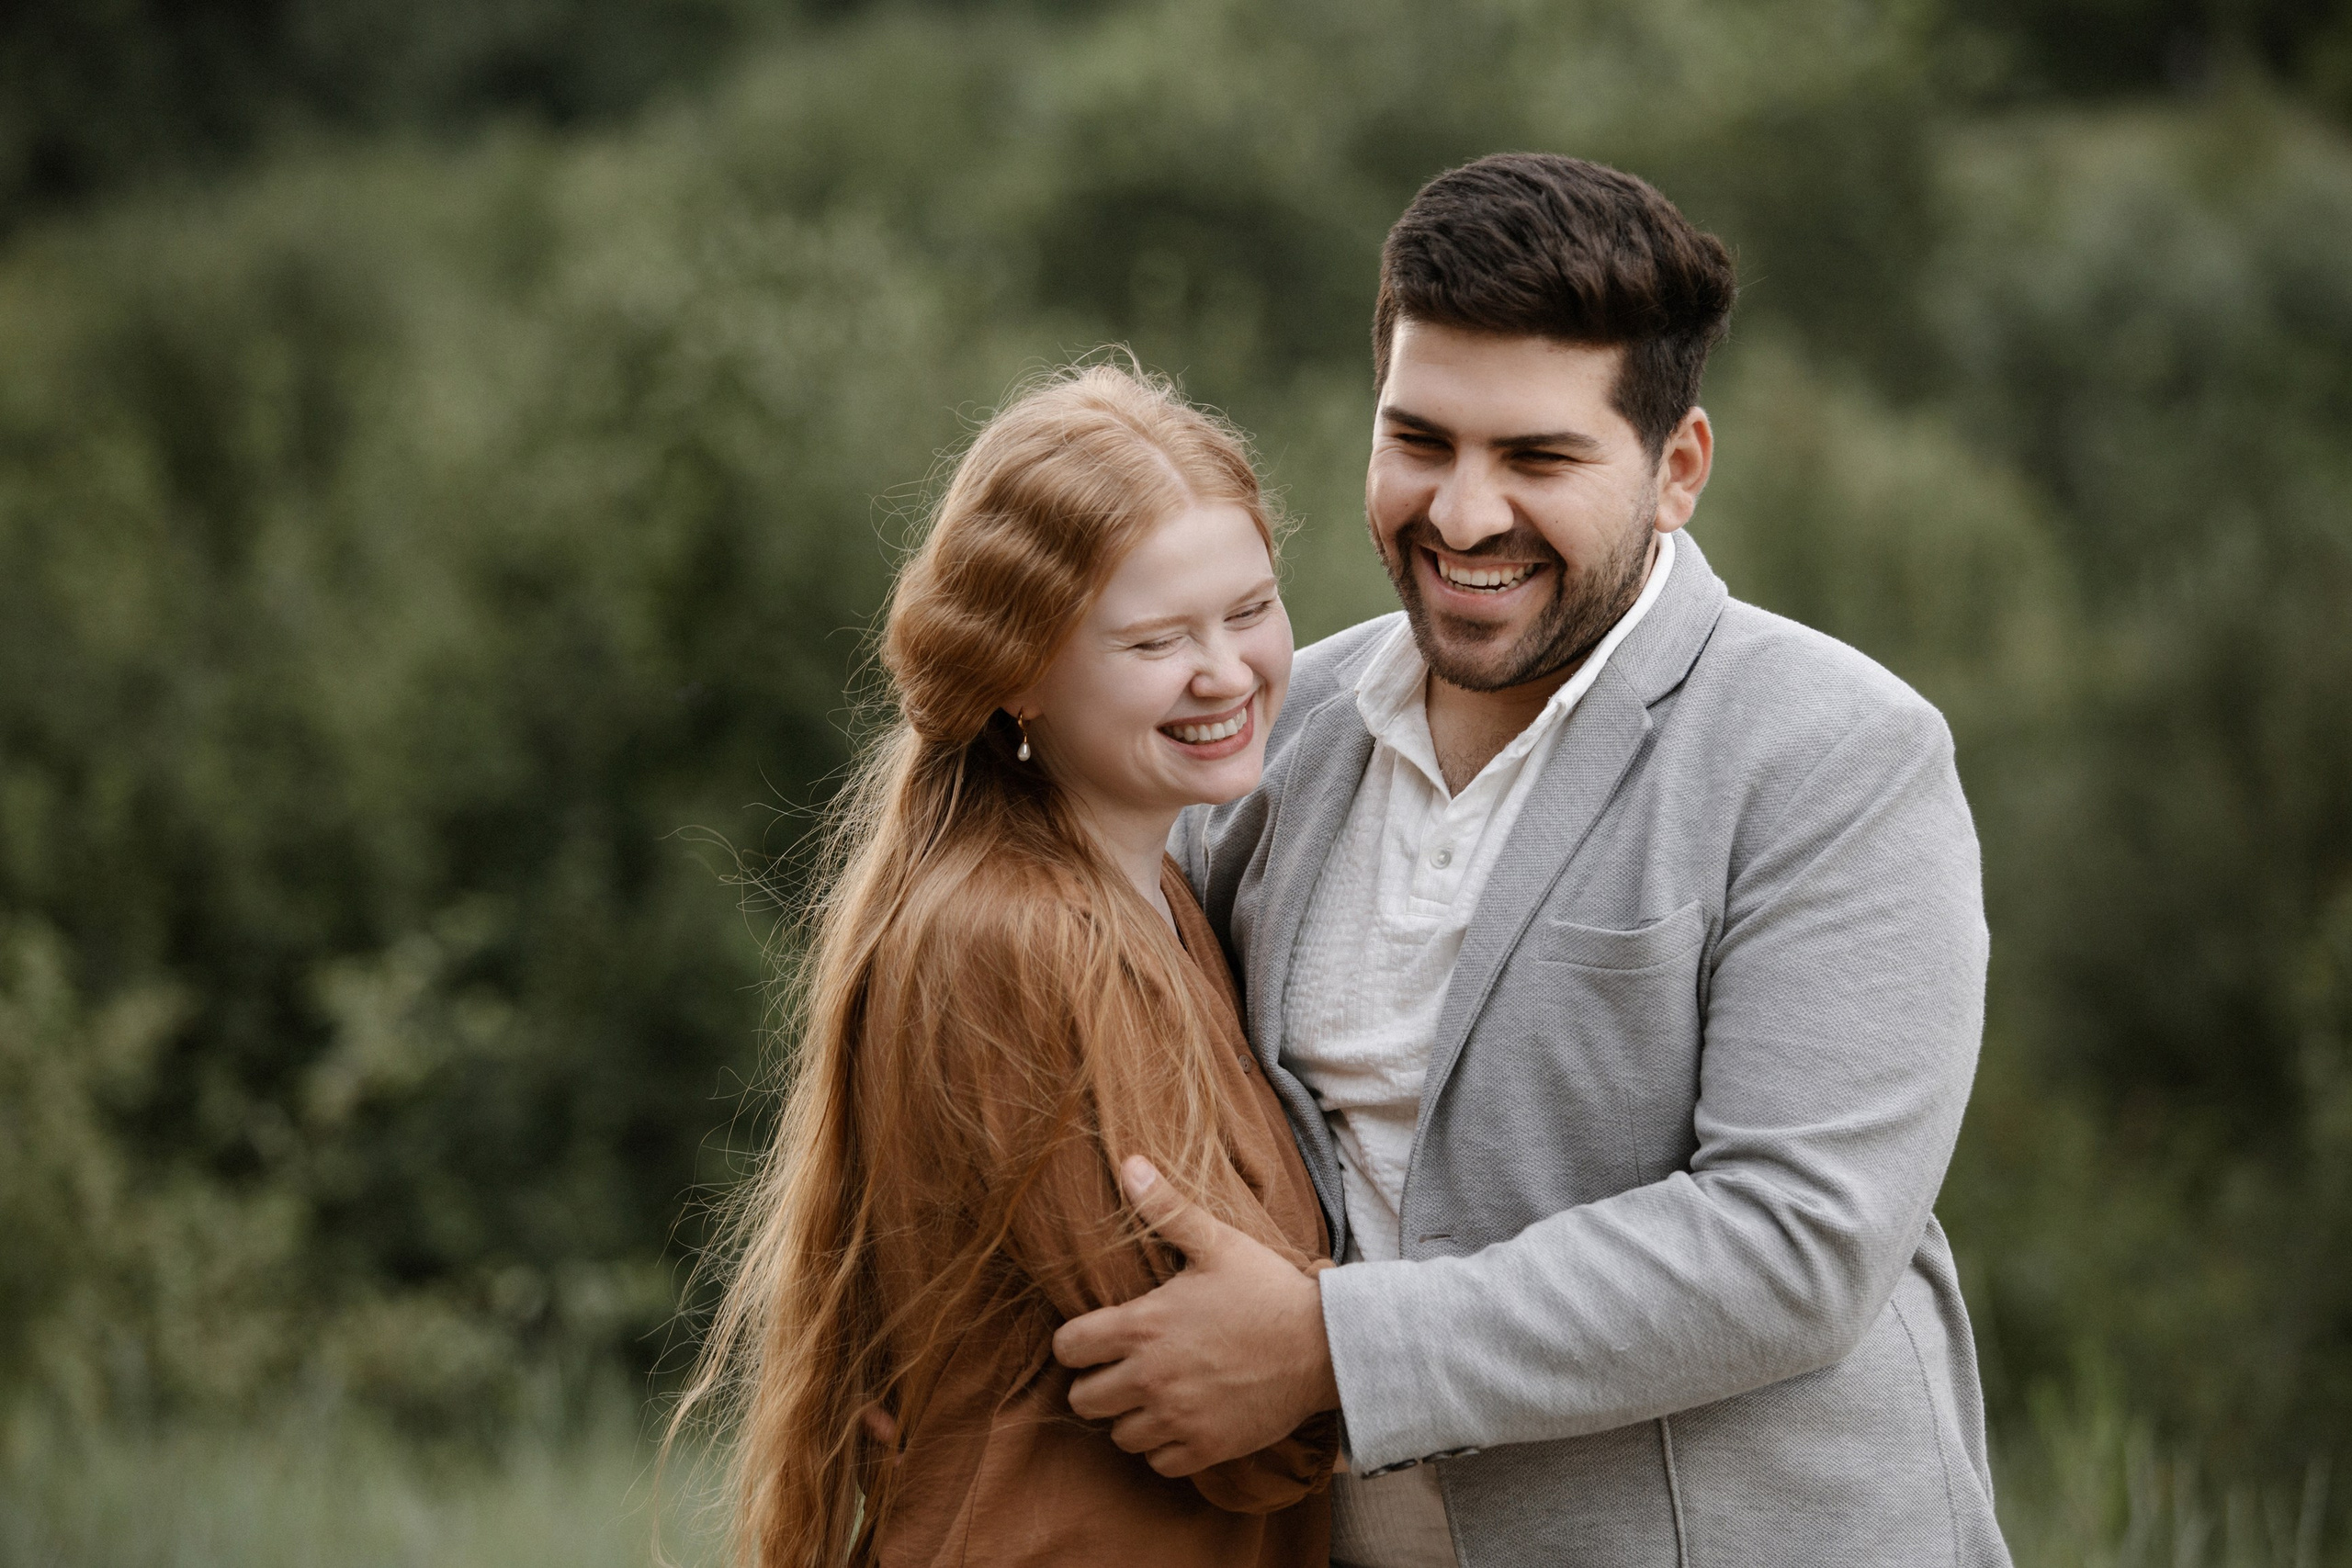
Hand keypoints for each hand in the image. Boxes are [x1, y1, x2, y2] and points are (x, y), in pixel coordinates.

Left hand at [1051, 1157, 1340, 1476]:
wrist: (1326, 1346)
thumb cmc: (1268, 1289)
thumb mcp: (1216, 1242)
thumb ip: (1165, 1208)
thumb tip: (1128, 1162)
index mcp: (1143, 1326)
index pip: (1067, 1349)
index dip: (1076, 1342)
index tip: (1097, 1337)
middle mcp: (1150, 1377)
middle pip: (1082, 1400)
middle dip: (1098, 1383)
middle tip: (1124, 1368)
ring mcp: (1177, 1417)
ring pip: (1118, 1436)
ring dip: (1131, 1417)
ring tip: (1156, 1393)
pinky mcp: (1206, 1448)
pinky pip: (1158, 1463)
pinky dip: (1165, 1447)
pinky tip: (1183, 1419)